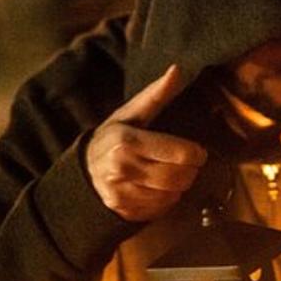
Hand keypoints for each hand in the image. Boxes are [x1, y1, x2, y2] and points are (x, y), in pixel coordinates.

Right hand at [87, 64, 207, 221]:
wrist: (83, 170)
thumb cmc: (114, 137)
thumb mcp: (131, 114)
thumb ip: (157, 94)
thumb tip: (177, 70)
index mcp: (127, 141)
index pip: (182, 154)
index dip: (196, 154)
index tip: (196, 151)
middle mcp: (122, 168)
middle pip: (181, 177)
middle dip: (190, 170)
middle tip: (186, 163)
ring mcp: (122, 192)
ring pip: (174, 194)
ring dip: (180, 185)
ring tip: (170, 173)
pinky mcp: (125, 210)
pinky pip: (162, 207)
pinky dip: (167, 199)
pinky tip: (157, 187)